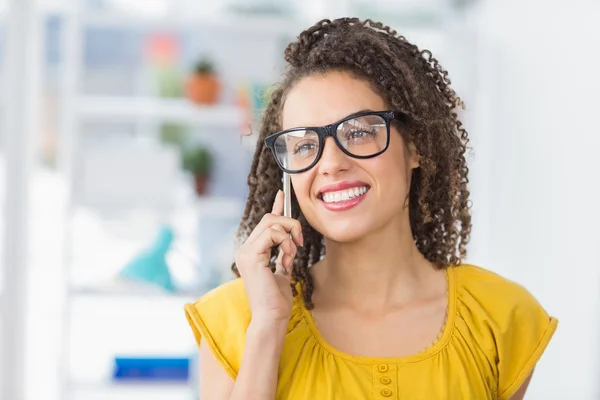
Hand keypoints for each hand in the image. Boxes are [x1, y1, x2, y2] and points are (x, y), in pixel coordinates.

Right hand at [234, 190, 302, 325]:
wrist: (272, 318)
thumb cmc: (277, 301)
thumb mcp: (283, 271)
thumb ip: (283, 253)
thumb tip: (290, 238)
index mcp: (251, 252)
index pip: (264, 223)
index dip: (275, 206)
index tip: (282, 193)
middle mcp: (245, 249)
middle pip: (269, 218)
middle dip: (290, 224)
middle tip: (299, 242)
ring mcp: (245, 252)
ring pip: (272, 222)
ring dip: (289, 236)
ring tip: (291, 256)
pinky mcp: (251, 255)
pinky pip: (273, 233)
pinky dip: (285, 243)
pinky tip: (286, 259)